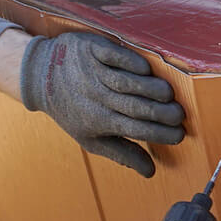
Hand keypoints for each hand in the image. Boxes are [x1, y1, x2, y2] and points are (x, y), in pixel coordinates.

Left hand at [20, 32, 184, 176]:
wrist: (40, 75)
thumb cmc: (71, 109)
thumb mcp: (91, 139)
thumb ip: (122, 153)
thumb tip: (150, 172)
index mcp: (97, 121)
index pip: (134, 130)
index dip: (158, 134)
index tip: (179, 135)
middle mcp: (95, 97)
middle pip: (134, 107)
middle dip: (160, 113)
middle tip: (180, 116)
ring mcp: (93, 71)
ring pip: (126, 82)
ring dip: (151, 89)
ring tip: (169, 95)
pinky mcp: (91, 49)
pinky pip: (114, 56)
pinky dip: (131, 62)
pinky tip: (147, 70)